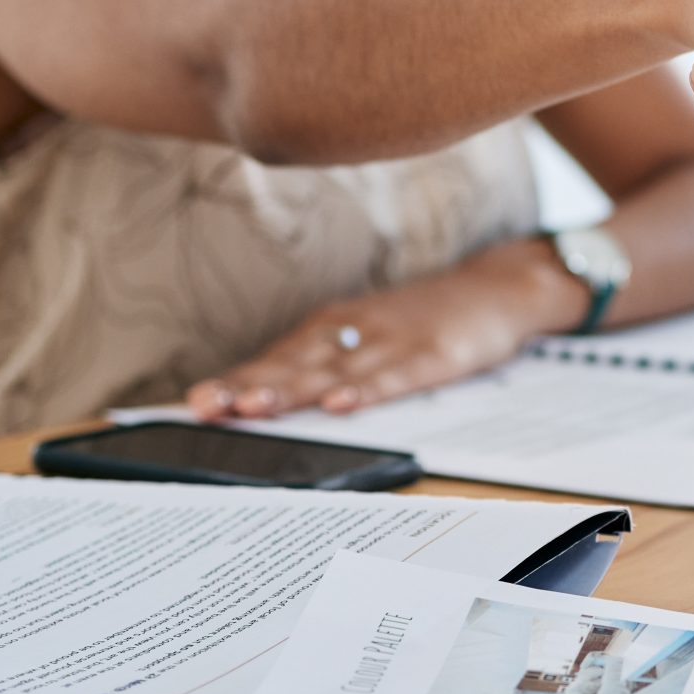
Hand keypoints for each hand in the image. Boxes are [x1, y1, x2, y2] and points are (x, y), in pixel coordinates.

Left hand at [186, 252, 546, 418]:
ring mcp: (395, 341)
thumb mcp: (369, 332)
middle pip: (295, 363)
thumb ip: (324, 362)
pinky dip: (366, 391)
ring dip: (292, 389)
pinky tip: (340, 405)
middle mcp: (357, 331)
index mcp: (337, 327)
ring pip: (335, 370)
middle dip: (248, 385)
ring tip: (252, 406)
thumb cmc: (425, 317)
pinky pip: (395, 376)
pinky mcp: (434, 354)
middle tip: (206, 406)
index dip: (237, 379)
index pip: (277, 358)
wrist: (499, 287)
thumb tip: (265, 394)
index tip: (195, 402)